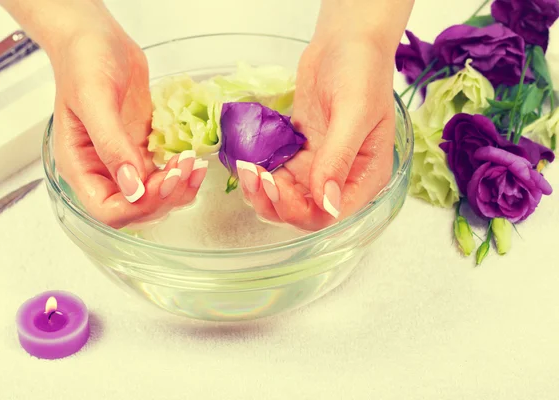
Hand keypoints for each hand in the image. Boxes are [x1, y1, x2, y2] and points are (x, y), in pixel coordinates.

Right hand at [44, 2, 206, 227]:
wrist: (97, 37)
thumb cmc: (84, 62)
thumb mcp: (94, 100)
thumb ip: (111, 146)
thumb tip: (132, 187)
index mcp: (81, 166)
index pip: (108, 210)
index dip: (139, 205)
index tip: (163, 181)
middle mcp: (102, 170)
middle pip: (135, 209)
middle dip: (164, 196)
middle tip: (186, 168)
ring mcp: (124, 161)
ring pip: (154, 195)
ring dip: (178, 188)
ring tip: (194, 164)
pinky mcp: (141, 149)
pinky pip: (163, 174)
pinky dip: (181, 173)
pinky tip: (193, 159)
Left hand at [238, 35, 396, 230]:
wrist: (347, 41)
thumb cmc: (361, 71)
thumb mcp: (355, 112)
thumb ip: (338, 158)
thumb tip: (326, 202)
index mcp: (365, 177)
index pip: (329, 215)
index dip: (299, 210)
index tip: (276, 184)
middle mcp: (342, 178)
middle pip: (304, 211)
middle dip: (275, 201)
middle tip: (254, 174)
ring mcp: (320, 165)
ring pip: (287, 197)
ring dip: (263, 191)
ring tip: (247, 168)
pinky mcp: (302, 152)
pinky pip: (278, 174)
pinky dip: (261, 174)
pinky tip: (247, 160)